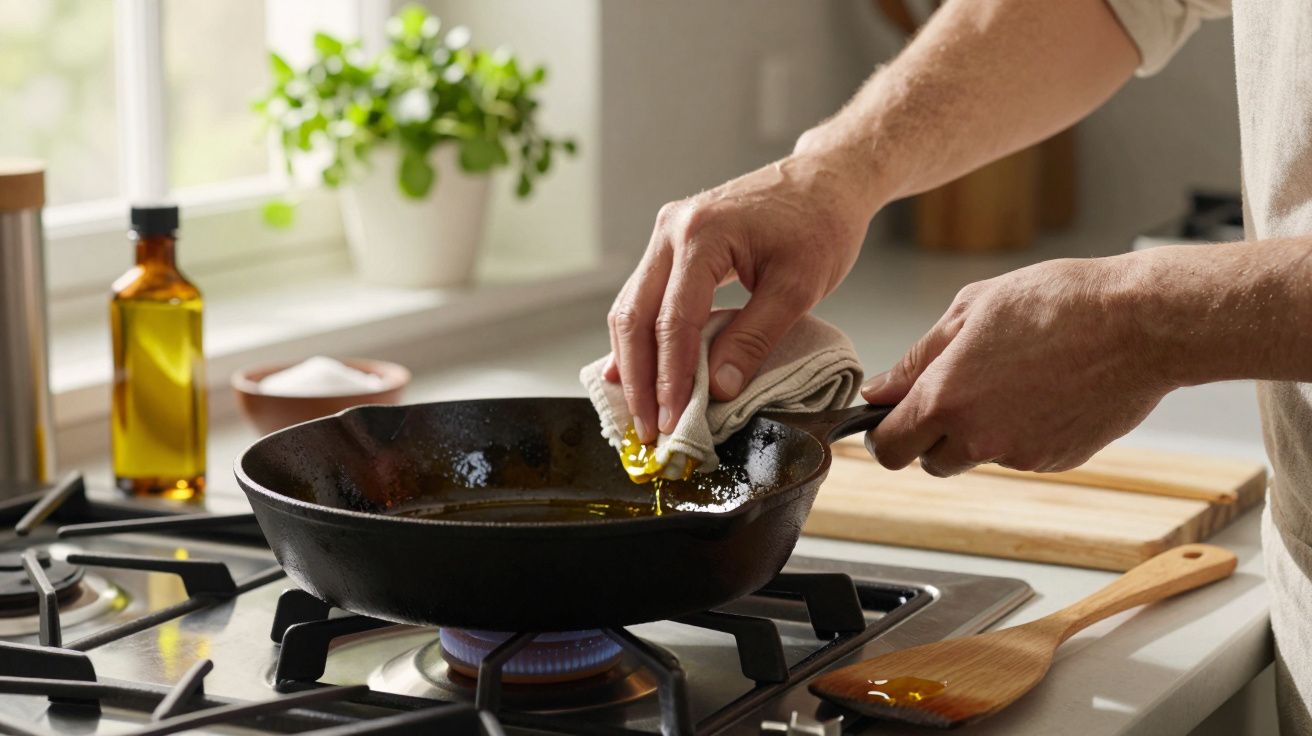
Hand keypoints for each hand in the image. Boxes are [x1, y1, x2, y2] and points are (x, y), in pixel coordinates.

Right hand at [606, 150, 879, 441]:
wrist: (826, 179)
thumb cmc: (821, 223)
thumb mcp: (798, 288)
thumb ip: (754, 338)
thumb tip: (718, 389)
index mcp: (701, 234)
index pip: (674, 321)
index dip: (668, 379)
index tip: (670, 422)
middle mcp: (671, 229)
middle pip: (635, 316)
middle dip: (638, 379)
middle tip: (647, 429)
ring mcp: (666, 234)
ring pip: (630, 308)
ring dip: (633, 362)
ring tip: (642, 411)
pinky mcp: (671, 244)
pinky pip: (644, 297)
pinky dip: (641, 339)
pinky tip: (636, 373)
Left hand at [862, 255, 1172, 475]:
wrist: (1139, 323)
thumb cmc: (1057, 303)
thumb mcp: (970, 309)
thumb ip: (916, 359)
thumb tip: (879, 391)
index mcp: (945, 399)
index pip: (888, 448)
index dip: (884, 435)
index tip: (892, 419)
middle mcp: (978, 437)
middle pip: (930, 461)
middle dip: (932, 435)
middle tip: (959, 391)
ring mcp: (1020, 455)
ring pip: (977, 457)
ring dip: (979, 432)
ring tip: (1012, 380)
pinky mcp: (1057, 461)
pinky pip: (1021, 454)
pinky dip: (1022, 432)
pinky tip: (1046, 391)